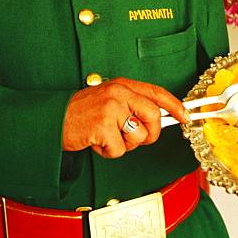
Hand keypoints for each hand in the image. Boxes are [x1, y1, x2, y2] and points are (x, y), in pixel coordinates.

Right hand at [62, 78, 189, 157]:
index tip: (186, 117)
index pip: (157, 92)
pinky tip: (95, 142)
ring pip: (137, 137)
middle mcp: (118, 93)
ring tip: (106, 137)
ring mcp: (110, 108)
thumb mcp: (108, 100)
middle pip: (153, 117)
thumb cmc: (82, 114)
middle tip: (134, 139)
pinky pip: (118, 150)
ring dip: (123, 145)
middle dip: (149, 134)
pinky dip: (108, 152)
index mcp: (122, 85)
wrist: (51, 120)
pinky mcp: (102, 126)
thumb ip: (132, 105)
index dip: (175, 105)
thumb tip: (161, 119)